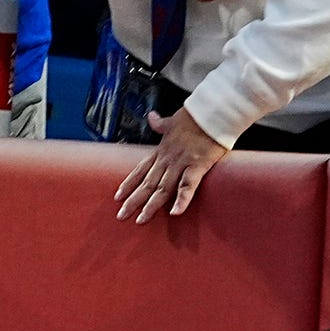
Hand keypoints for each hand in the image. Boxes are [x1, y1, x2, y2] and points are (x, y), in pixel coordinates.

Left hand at [112, 106, 230, 220]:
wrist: (212, 110)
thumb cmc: (195, 115)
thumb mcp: (173, 119)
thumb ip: (161, 123)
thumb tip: (152, 117)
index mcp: (162, 149)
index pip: (141, 169)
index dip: (129, 183)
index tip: (117, 196)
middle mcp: (168, 158)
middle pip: (147, 183)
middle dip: (134, 200)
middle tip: (121, 216)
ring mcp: (182, 163)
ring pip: (163, 188)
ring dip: (151, 205)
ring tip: (141, 220)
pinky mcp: (197, 165)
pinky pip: (188, 186)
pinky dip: (181, 199)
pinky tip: (174, 212)